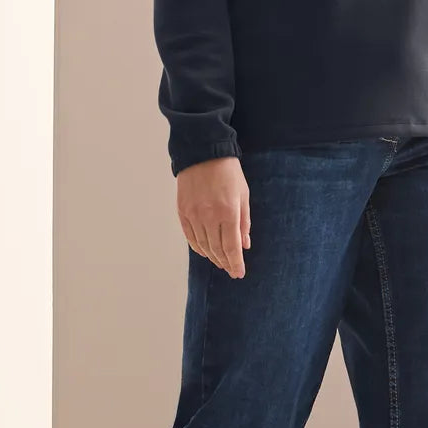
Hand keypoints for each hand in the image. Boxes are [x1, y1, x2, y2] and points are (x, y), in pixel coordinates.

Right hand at [176, 156, 250, 277]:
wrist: (203, 153)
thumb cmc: (228, 172)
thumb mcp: (243, 195)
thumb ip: (244, 222)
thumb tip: (245, 245)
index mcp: (228, 212)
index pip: (232, 247)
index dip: (236, 263)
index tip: (239, 273)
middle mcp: (209, 216)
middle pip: (217, 249)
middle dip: (225, 262)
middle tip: (231, 270)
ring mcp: (194, 214)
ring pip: (203, 245)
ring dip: (212, 257)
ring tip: (220, 262)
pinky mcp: (183, 211)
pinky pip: (190, 237)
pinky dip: (198, 247)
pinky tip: (205, 252)